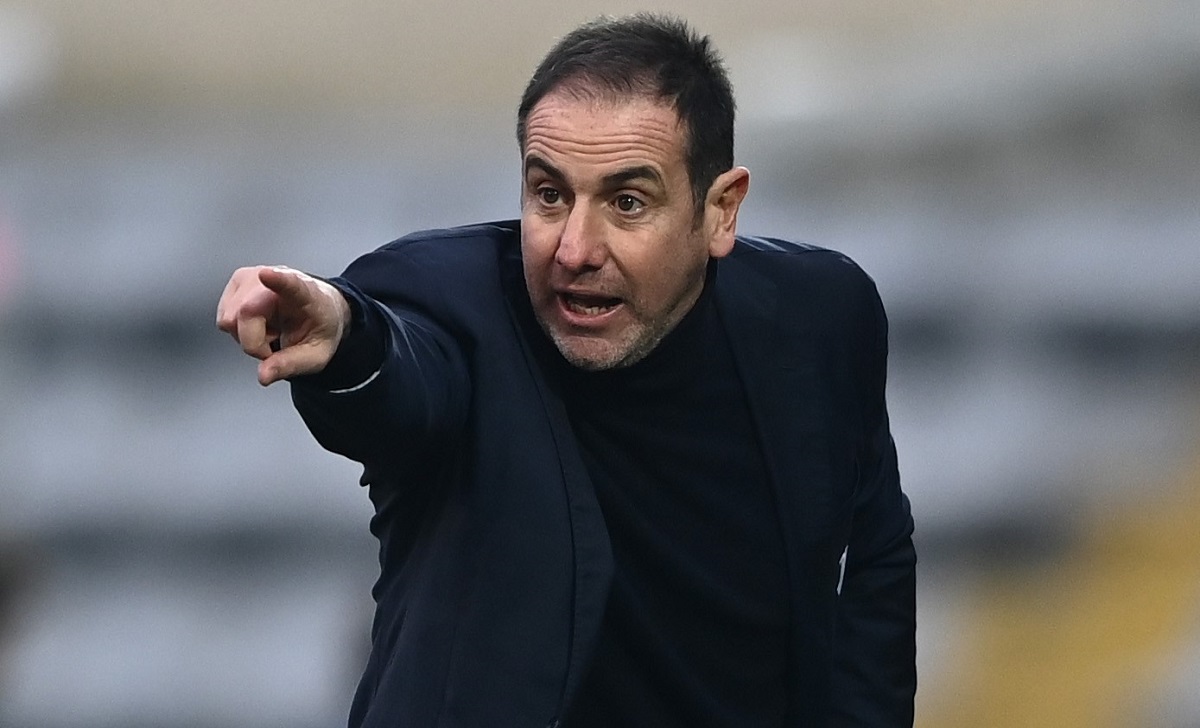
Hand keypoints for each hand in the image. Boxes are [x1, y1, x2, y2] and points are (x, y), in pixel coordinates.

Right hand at [216, 266, 350, 385]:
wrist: (318, 311)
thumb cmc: (318, 329)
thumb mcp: (315, 356)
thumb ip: (290, 365)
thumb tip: (263, 375)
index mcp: (306, 293)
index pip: (291, 285)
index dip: (278, 280)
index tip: (267, 274)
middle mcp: (277, 277)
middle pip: (245, 316)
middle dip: (254, 344)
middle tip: (275, 345)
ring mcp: (254, 276)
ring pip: (229, 320)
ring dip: (247, 336)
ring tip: (270, 331)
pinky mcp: (238, 281)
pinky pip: (224, 319)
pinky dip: (239, 330)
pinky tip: (259, 324)